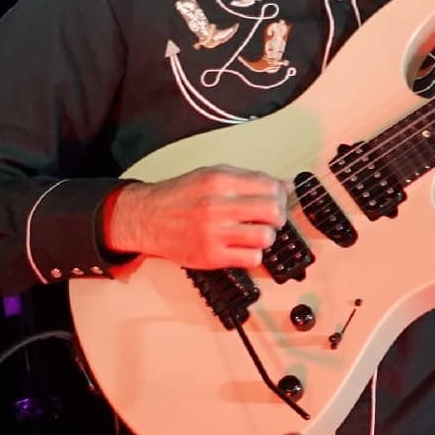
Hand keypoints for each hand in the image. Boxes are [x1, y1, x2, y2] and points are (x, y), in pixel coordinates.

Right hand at [102, 165, 291, 270]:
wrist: (147, 218)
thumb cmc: (181, 197)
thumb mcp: (213, 175)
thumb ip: (250, 179)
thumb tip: (287, 185)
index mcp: (220, 181)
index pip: (271, 187)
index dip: (281, 195)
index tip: (278, 200)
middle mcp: (217, 206)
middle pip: (273, 212)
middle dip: (278, 215)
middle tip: (271, 218)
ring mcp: (214, 233)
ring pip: (266, 237)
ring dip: (266, 236)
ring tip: (255, 233)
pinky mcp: (211, 256)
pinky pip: (251, 259)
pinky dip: (253, 255)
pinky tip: (243, 247)